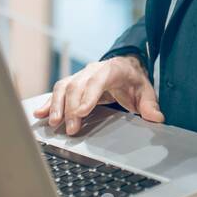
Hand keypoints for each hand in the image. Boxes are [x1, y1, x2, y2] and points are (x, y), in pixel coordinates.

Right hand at [35, 54, 163, 134]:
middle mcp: (93, 69)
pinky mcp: (73, 83)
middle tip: (71, 129)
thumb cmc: (134, 81)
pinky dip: (49, 102)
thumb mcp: (147, 91)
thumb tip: (156, 118)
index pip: (98, 79)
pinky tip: (40, 114)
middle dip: (72, 107)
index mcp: (113, 69)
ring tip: (54, 123)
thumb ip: (150, 104)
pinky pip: (58, 91)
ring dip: (57, 105)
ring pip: (64, 86)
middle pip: (78, 85)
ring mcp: (81, 75)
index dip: (89, 95)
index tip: (82, 112)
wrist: (126, 67)